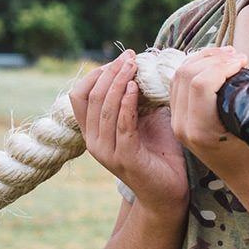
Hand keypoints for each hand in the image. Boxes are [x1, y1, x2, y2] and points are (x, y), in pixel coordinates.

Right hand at [70, 50, 187, 213]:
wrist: (169, 192)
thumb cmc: (158, 152)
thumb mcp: (142, 118)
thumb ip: (134, 97)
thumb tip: (137, 64)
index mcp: (92, 131)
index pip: (79, 95)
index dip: (96, 74)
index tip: (120, 59)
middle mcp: (93, 142)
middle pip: (92, 97)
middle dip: (110, 72)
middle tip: (129, 57)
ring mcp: (107, 152)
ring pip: (105, 108)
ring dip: (119, 83)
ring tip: (134, 67)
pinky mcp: (125, 159)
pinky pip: (122, 125)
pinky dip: (128, 103)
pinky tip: (136, 88)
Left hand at [169, 47, 248, 194]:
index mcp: (203, 131)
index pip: (201, 84)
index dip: (222, 64)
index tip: (244, 61)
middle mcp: (185, 128)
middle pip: (186, 76)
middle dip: (212, 58)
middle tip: (237, 56)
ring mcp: (179, 125)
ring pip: (178, 78)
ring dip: (201, 60)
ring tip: (227, 55)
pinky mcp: (180, 120)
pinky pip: (177, 86)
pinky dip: (193, 69)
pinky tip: (213, 63)